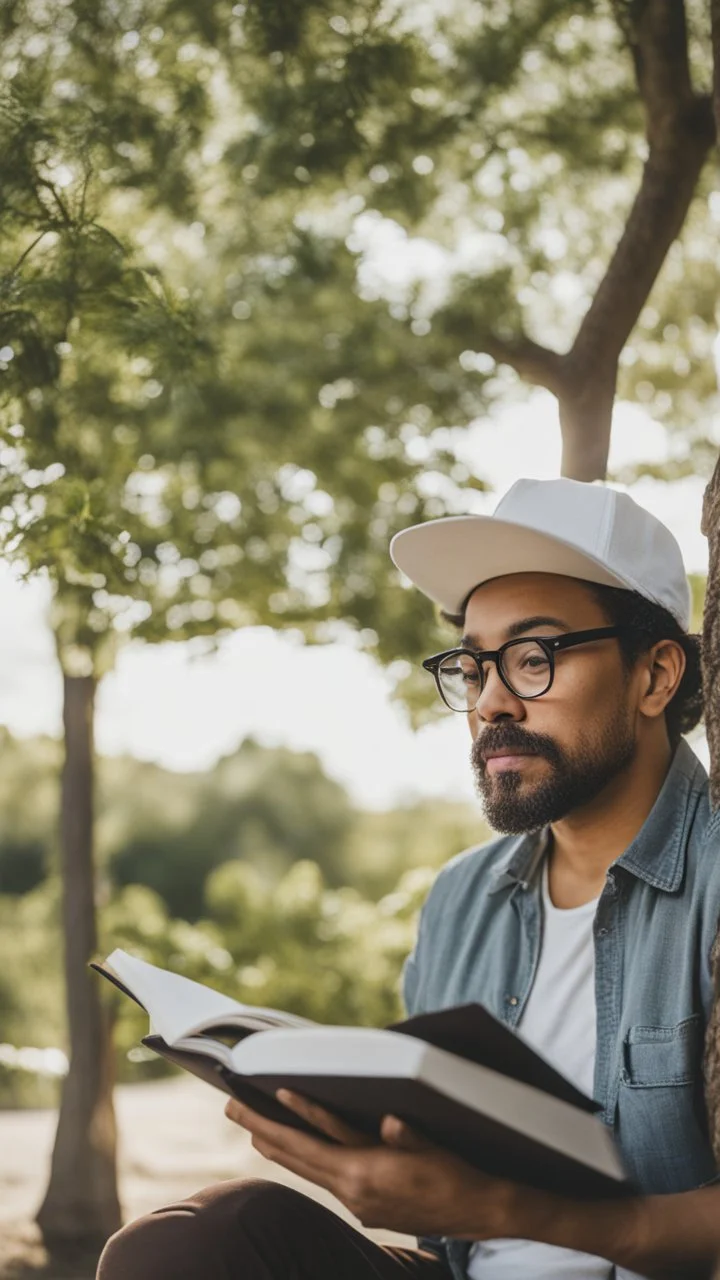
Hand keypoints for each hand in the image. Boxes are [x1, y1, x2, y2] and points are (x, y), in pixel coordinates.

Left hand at [225, 1090, 538, 1238]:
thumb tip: (389, 1121)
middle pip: (299, 1159)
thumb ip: (407, 1135)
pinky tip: (300, 1154)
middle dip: (263, 1131)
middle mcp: (354, 1191)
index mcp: (364, 1173)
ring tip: (254, 1129)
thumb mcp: (432, 1147)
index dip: (282, 1123)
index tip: (255, 1102)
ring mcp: (359, 1203)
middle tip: (232, 1107)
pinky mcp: (368, 1209)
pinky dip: (306, 1164)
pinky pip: (326, 1181)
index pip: (310, 1145)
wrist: (478, 1211)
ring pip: (309, 1172)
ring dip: (280, 1150)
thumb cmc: (455, 1172)